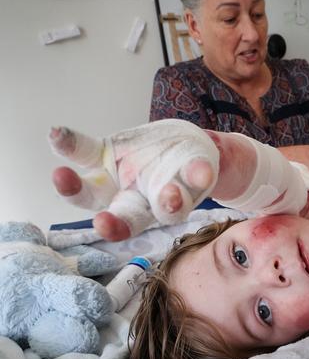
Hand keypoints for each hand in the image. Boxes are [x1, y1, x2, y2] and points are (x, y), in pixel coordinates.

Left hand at [50, 120, 219, 240]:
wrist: (184, 146)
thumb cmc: (193, 165)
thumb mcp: (200, 168)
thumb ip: (198, 173)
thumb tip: (203, 174)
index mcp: (161, 210)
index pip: (166, 217)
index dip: (163, 210)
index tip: (171, 200)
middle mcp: (133, 202)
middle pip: (120, 219)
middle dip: (111, 224)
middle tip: (103, 223)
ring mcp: (114, 181)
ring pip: (89, 193)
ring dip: (73, 188)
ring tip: (61, 176)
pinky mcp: (102, 155)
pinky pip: (82, 152)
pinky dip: (67, 144)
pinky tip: (56, 135)